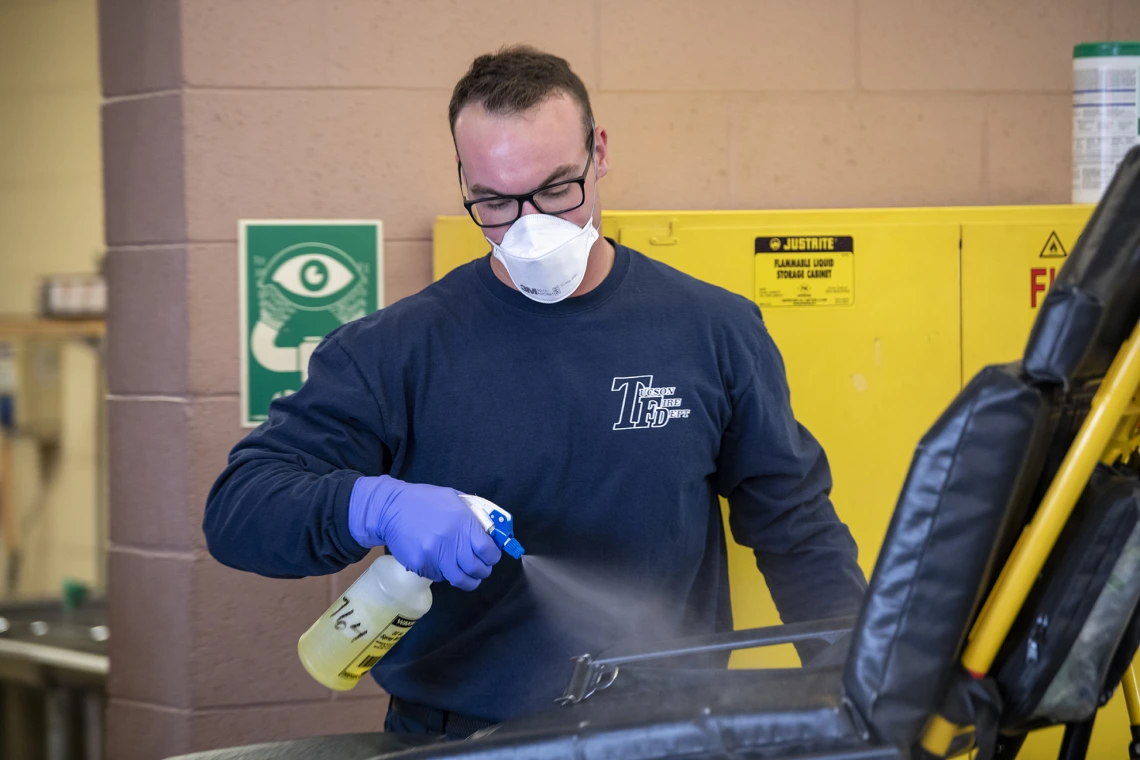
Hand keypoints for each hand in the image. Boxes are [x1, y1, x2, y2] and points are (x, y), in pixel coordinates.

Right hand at [348, 475, 500, 590]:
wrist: (390, 509)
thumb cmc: (424, 500)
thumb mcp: (453, 498)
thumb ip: (472, 516)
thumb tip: (489, 531)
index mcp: (463, 524)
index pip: (488, 551)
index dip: (493, 556)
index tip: (491, 556)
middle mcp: (451, 543)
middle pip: (476, 569)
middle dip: (483, 570)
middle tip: (481, 568)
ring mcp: (435, 557)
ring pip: (459, 579)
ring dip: (467, 579)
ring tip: (468, 575)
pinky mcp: (421, 566)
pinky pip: (439, 577)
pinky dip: (444, 574)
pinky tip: (442, 564)